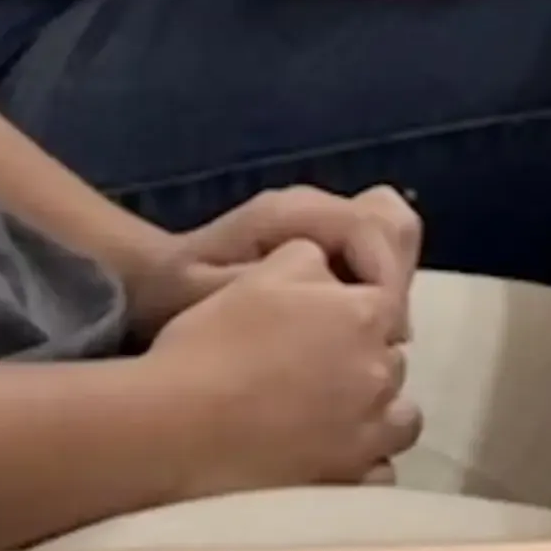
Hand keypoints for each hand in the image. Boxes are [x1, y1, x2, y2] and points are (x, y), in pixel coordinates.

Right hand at [125, 238, 414, 496]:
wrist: (175, 427)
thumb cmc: (212, 343)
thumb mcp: (260, 274)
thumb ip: (310, 259)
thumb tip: (332, 269)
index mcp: (364, 316)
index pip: (390, 307)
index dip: (358, 314)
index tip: (325, 326)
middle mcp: (379, 374)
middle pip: (393, 363)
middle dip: (365, 363)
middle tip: (317, 374)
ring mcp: (368, 435)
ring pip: (399, 420)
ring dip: (376, 416)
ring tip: (331, 420)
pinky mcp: (350, 483)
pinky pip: (378, 474)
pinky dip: (363, 468)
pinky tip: (327, 460)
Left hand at [135, 181, 419, 324]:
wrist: (155, 281)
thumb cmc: (177, 292)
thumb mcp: (211, 296)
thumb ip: (271, 292)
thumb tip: (338, 304)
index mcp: (289, 214)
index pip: (369, 228)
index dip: (386, 281)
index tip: (386, 337)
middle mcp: (313, 208)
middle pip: (392, 221)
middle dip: (396, 281)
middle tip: (381, 341)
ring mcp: (321, 221)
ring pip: (391, 239)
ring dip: (389, 290)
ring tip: (368, 343)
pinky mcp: (324, 243)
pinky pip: (372, 259)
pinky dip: (375, 294)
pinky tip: (350, 337)